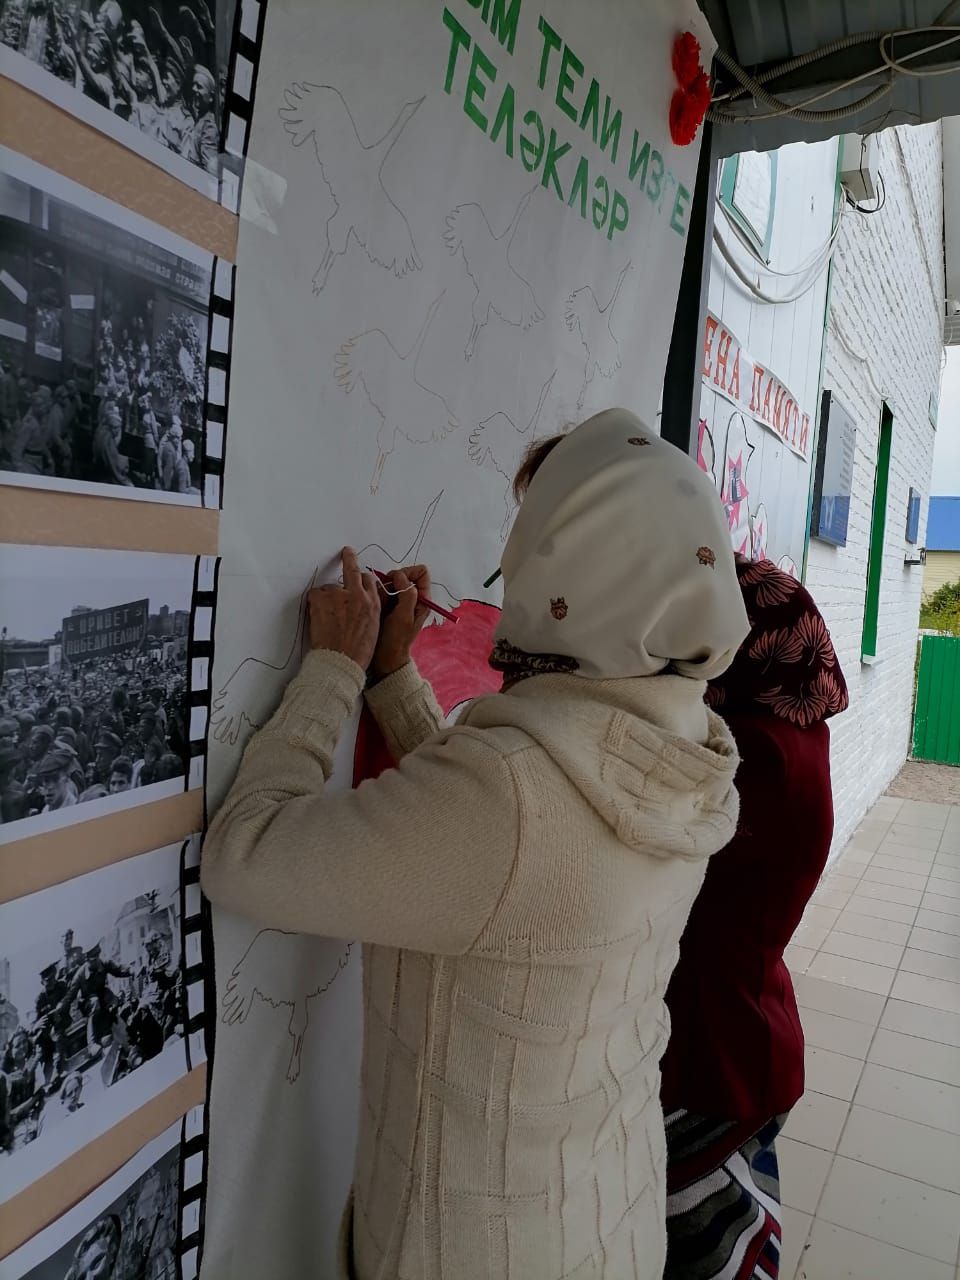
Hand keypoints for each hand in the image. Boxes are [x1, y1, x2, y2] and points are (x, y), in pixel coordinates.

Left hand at [307, 548, 380, 669]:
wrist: (340, 661)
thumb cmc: (356, 653)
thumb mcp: (373, 630)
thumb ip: (367, 612)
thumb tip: (359, 606)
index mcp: (372, 604)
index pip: (369, 581)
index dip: (362, 578)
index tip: (360, 573)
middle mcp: (358, 595)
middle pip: (353, 570)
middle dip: (350, 558)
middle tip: (347, 552)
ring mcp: (339, 595)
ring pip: (329, 587)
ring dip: (326, 597)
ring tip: (326, 617)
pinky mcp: (322, 599)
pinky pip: (315, 594)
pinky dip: (314, 602)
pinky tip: (317, 616)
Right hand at [371, 563, 431, 679]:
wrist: (385, 656)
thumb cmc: (396, 640)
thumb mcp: (404, 617)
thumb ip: (407, 595)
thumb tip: (400, 576)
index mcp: (423, 599)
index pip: (420, 572)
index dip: (407, 573)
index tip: (396, 582)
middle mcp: (412, 597)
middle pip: (403, 575)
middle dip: (391, 582)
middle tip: (386, 596)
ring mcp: (400, 600)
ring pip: (390, 582)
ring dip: (382, 590)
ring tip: (381, 605)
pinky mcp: (388, 604)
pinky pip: (381, 591)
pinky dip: (377, 595)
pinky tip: (376, 607)